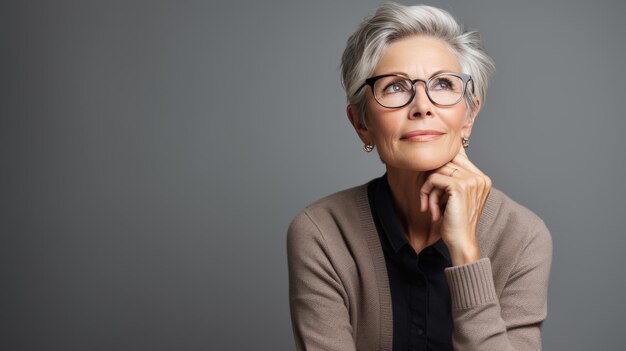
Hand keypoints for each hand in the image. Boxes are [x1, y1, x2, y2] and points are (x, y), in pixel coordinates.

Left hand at [419, 146, 491, 264]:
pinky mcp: (459, 187)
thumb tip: (437, 158)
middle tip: (429, 199)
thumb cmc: (456, 222)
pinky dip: (426, 194)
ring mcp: (471, 181)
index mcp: (482, 178)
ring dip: (429, 190)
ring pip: (437, 171)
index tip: (432, 184)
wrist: (461, 242)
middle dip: (432, 180)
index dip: (440, 166)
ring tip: (431, 207)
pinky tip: (431, 211)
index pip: (457, 156)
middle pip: (445, 162)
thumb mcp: (455, 197)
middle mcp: (479, 177)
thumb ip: (452, 178)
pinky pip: (433, 179)